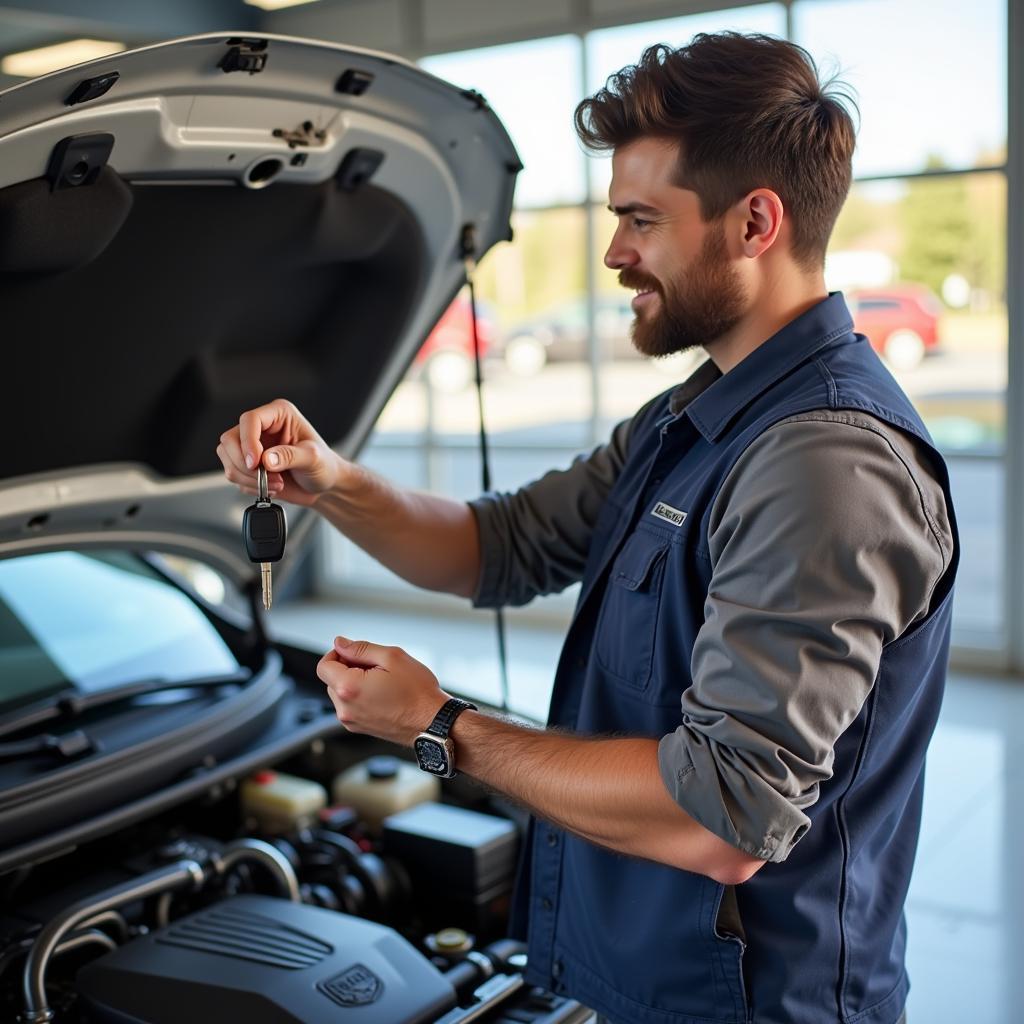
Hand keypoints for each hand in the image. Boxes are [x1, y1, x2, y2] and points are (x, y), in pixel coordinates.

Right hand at [216, 398, 353, 506]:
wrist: (324, 485)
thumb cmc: (324, 465)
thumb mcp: (313, 458)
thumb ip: (290, 456)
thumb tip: (266, 459)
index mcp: (279, 415)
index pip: (250, 420)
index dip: (248, 441)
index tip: (255, 462)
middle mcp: (262, 428)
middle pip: (230, 440)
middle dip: (245, 464)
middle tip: (267, 477)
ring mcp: (252, 447)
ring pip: (228, 459)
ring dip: (248, 478)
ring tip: (275, 484)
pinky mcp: (248, 465)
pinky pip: (234, 475)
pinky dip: (250, 486)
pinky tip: (271, 487)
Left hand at [317, 637, 448, 745]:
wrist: (432, 722)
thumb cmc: (418, 692)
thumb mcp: (392, 657)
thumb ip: (361, 648)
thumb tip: (340, 643)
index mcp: (349, 688)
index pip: (323, 666)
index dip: (337, 654)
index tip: (356, 653)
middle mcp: (345, 708)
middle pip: (331, 679)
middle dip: (348, 668)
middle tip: (376, 667)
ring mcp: (351, 721)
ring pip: (340, 692)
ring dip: (354, 682)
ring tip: (381, 682)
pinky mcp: (359, 727)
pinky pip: (350, 705)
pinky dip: (360, 695)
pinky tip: (382, 694)